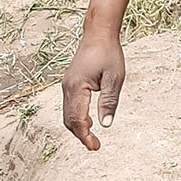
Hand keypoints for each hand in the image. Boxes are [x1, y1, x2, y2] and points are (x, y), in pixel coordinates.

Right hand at [62, 33, 125, 150]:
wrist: (98, 33)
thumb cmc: (108, 53)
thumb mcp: (115, 77)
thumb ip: (109, 101)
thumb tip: (105, 125)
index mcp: (76, 87)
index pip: (77, 120)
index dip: (85, 136)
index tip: (96, 147)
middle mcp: (67, 88)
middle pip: (69, 120)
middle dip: (80, 135)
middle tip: (95, 145)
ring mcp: (66, 85)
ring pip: (67, 114)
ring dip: (78, 127)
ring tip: (92, 136)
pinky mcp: (69, 83)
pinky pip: (69, 106)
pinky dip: (76, 117)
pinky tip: (88, 120)